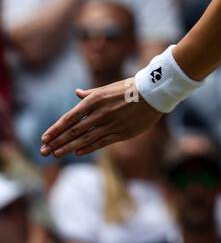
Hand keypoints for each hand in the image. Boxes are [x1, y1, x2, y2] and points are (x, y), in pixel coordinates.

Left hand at [40, 78, 161, 157]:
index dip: (56, 129)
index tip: (44, 138)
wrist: (154, 92)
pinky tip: (78, 152)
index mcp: (94, 100)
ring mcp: (110, 124)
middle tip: (43, 151)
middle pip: (73, 130)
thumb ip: (91, 94)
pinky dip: (88, 148)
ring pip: (85, 139)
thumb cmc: (130, 88)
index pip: (69, 118)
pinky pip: (101, 142)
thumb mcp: (108, 88)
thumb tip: (77, 93)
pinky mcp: (121, 133)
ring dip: (68, 148)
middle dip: (57, 142)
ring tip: (56, 154)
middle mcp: (99, 113)